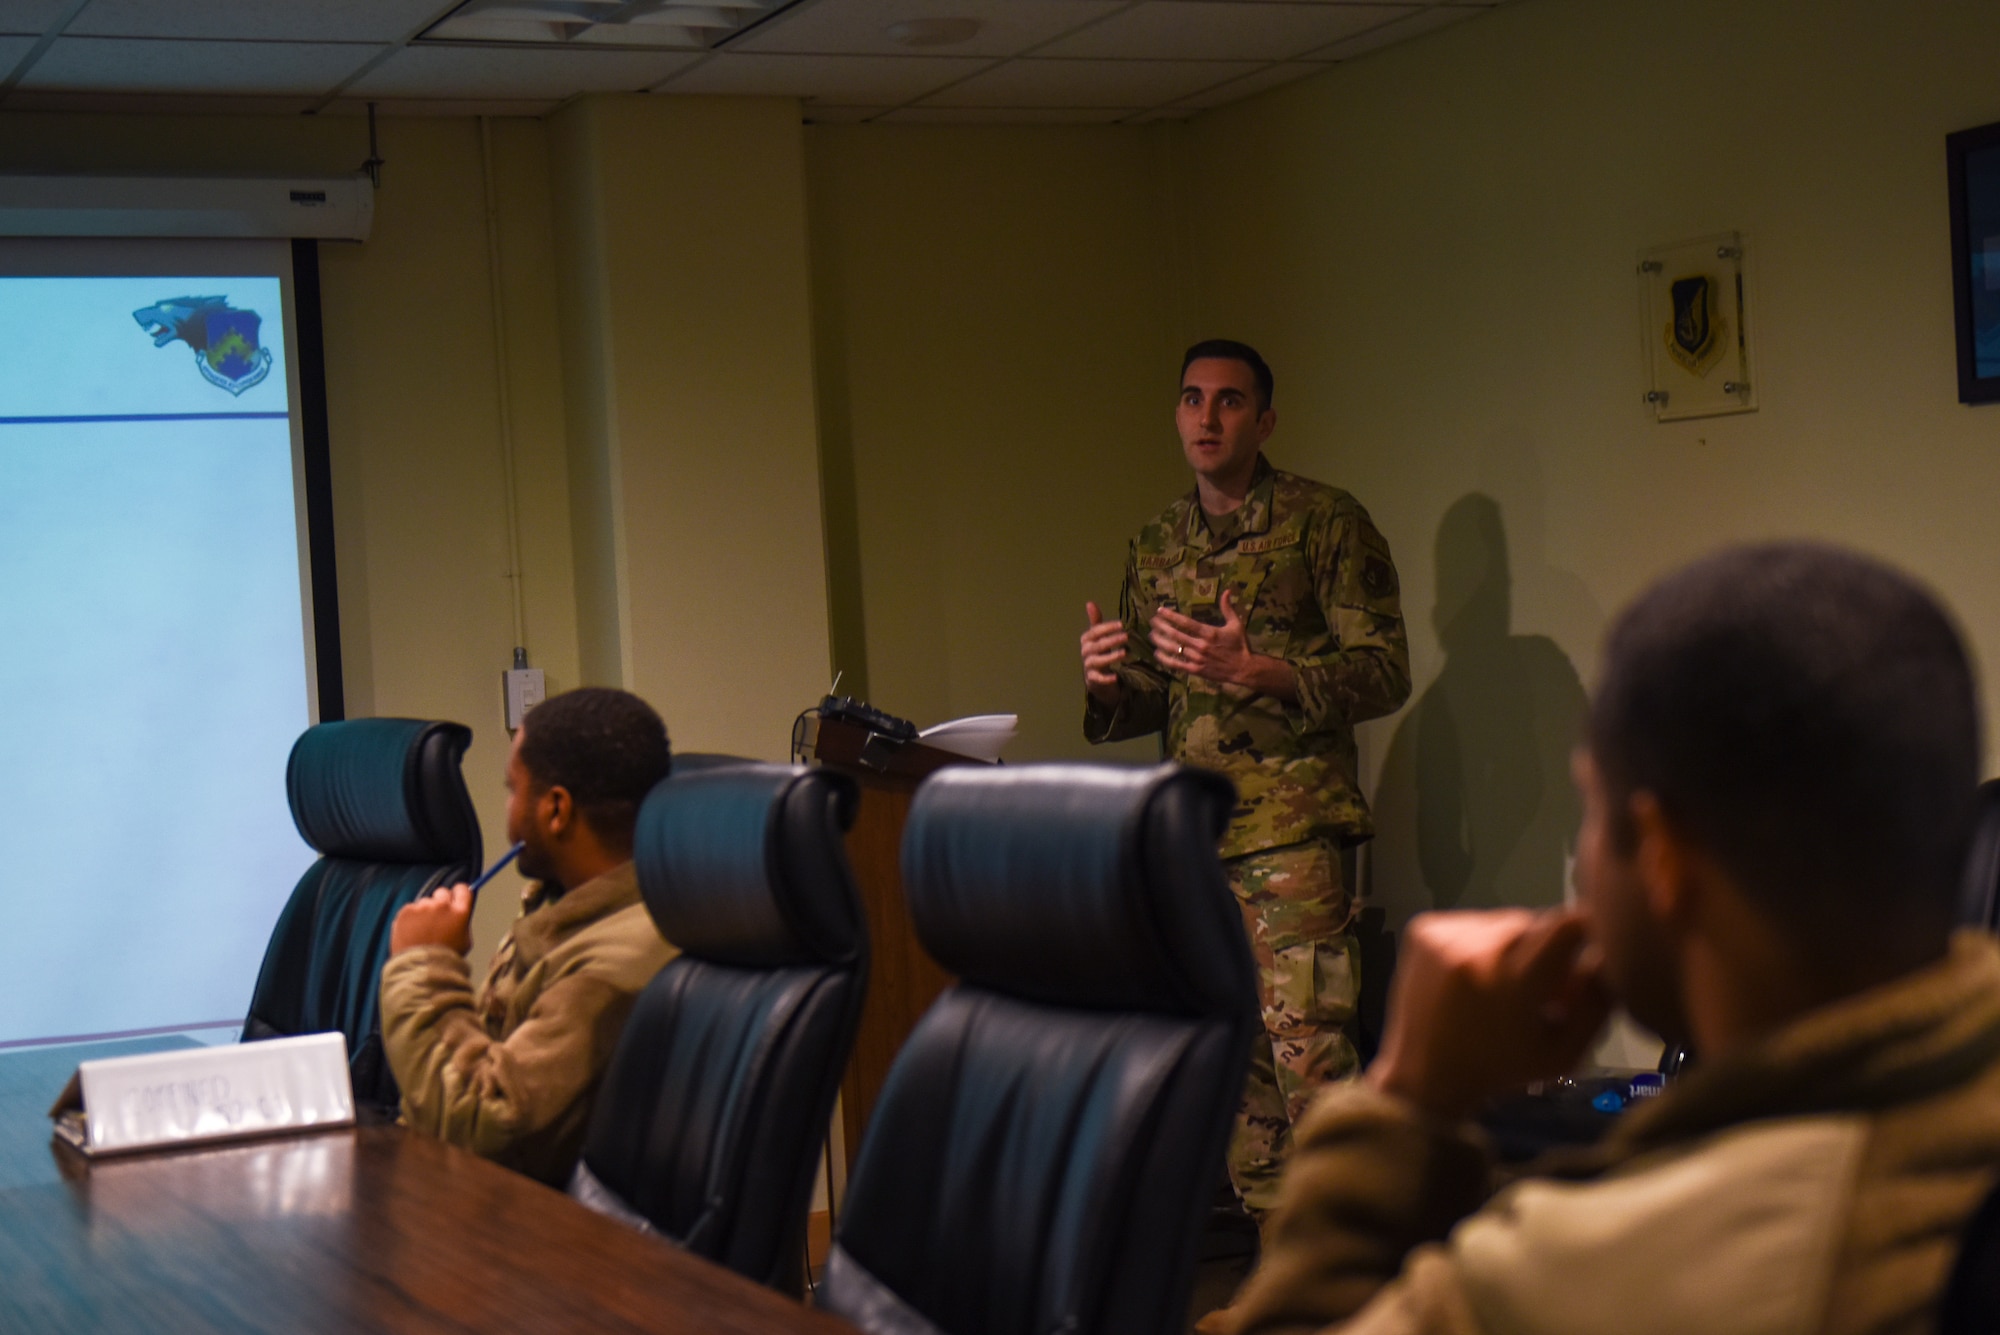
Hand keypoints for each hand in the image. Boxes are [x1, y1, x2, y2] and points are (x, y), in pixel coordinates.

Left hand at [390, 883, 474, 955]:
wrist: (420, 968)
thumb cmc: (443, 959)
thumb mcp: (465, 941)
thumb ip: (463, 923)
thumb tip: (460, 915)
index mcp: (460, 912)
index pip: (462, 890)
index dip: (459, 893)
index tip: (456, 896)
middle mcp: (442, 906)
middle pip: (442, 892)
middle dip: (441, 902)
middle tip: (437, 918)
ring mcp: (423, 907)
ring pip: (425, 901)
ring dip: (425, 911)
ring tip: (422, 930)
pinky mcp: (406, 912)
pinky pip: (410, 909)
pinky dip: (411, 918)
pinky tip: (413, 932)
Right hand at [1080, 601, 1127, 705]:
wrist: (1096, 679)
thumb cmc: (1099, 653)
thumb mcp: (1098, 637)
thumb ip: (1096, 621)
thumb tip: (1089, 602)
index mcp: (1087, 640)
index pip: (1095, 631)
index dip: (1107, 628)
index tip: (1121, 624)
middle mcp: (1085, 652)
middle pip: (1097, 645)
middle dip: (1111, 640)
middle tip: (1126, 636)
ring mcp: (1088, 666)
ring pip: (1097, 661)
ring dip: (1110, 657)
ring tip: (1125, 653)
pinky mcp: (1092, 680)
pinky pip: (1097, 678)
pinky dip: (1106, 678)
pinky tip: (1116, 676)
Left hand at [1151, 591, 1297, 701]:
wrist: (1243, 669)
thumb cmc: (1240, 645)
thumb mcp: (1236, 625)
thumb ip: (1228, 608)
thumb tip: (1227, 591)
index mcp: (1209, 633)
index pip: (1186, 622)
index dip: (1171, 616)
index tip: (1160, 610)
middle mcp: (1201, 645)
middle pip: (1176, 634)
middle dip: (1161, 627)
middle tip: (1152, 621)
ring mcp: (1197, 659)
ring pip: (1174, 649)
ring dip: (1160, 641)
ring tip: (1151, 634)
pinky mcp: (1195, 670)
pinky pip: (1177, 665)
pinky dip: (1165, 659)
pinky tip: (1157, 653)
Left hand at [1366, 909, 1610, 1121]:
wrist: (1424, 1075)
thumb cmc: (1501, 1069)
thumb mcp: (1564, 1052)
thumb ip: (1596, 1002)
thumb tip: (1609, 953)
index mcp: (1513, 983)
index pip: (1566, 925)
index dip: (1585, 930)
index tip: (1589, 946)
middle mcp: (1476, 951)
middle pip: (1536, 922)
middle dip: (1547, 950)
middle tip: (1541, 986)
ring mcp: (1444, 937)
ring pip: (1505, 920)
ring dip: (1513, 946)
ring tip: (1503, 985)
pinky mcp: (1423, 929)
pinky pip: (1473, 921)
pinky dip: (1481, 942)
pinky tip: (1474, 977)